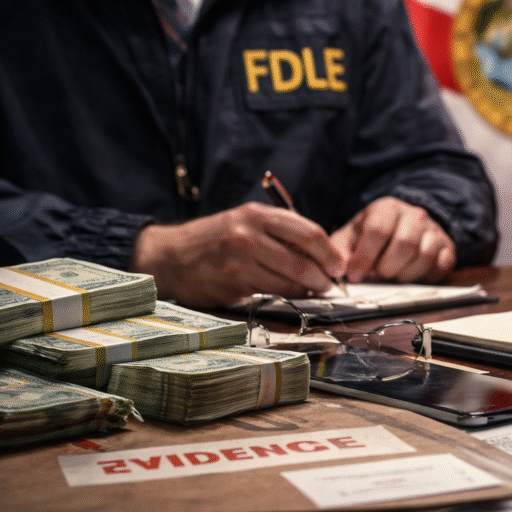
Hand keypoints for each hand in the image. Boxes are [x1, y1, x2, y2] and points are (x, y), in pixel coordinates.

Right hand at [130, 202, 345, 307]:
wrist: (171, 256)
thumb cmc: (215, 239)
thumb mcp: (246, 222)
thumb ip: (280, 232)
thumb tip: (320, 253)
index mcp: (257, 214)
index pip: (309, 232)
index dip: (330, 252)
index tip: (340, 265)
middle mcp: (249, 234)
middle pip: (302, 260)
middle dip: (323, 276)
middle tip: (329, 284)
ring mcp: (240, 260)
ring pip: (288, 281)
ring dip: (306, 290)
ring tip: (311, 291)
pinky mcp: (232, 284)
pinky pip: (270, 294)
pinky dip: (285, 297)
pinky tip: (288, 295)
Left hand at [331, 197, 456, 283]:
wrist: (401, 229)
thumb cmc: (371, 237)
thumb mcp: (350, 239)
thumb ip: (340, 253)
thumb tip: (340, 271)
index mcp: (386, 208)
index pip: (377, 230)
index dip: (365, 257)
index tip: (355, 275)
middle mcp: (413, 214)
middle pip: (405, 243)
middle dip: (387, 267)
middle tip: (377, 276)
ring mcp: (433, 230)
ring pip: (424, 255)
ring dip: (404, 274)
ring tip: (392, 275)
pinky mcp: (446, 247)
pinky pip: (441, 265)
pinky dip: (424, 276)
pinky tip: (410, 276)